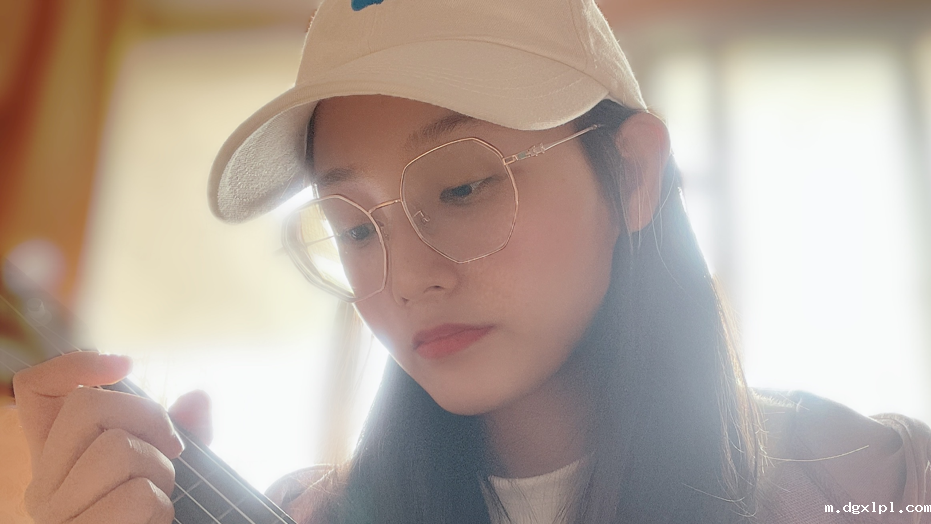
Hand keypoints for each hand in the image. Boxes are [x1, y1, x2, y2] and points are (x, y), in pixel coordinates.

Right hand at [13, 352, 209, 523]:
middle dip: (148, 415)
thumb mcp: (168, 467)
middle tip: (172, 448)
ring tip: (160, 496)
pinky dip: (161, 506)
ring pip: (116, 449)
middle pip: (88, 406)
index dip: (76, 363)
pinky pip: (136, 497)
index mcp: (59, 460)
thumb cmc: (155, 518)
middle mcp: (45, 485)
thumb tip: (198, 398)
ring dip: (160, 470)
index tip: (125, 363)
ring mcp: (57, 516)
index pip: (36, 390)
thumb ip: (180, 432)